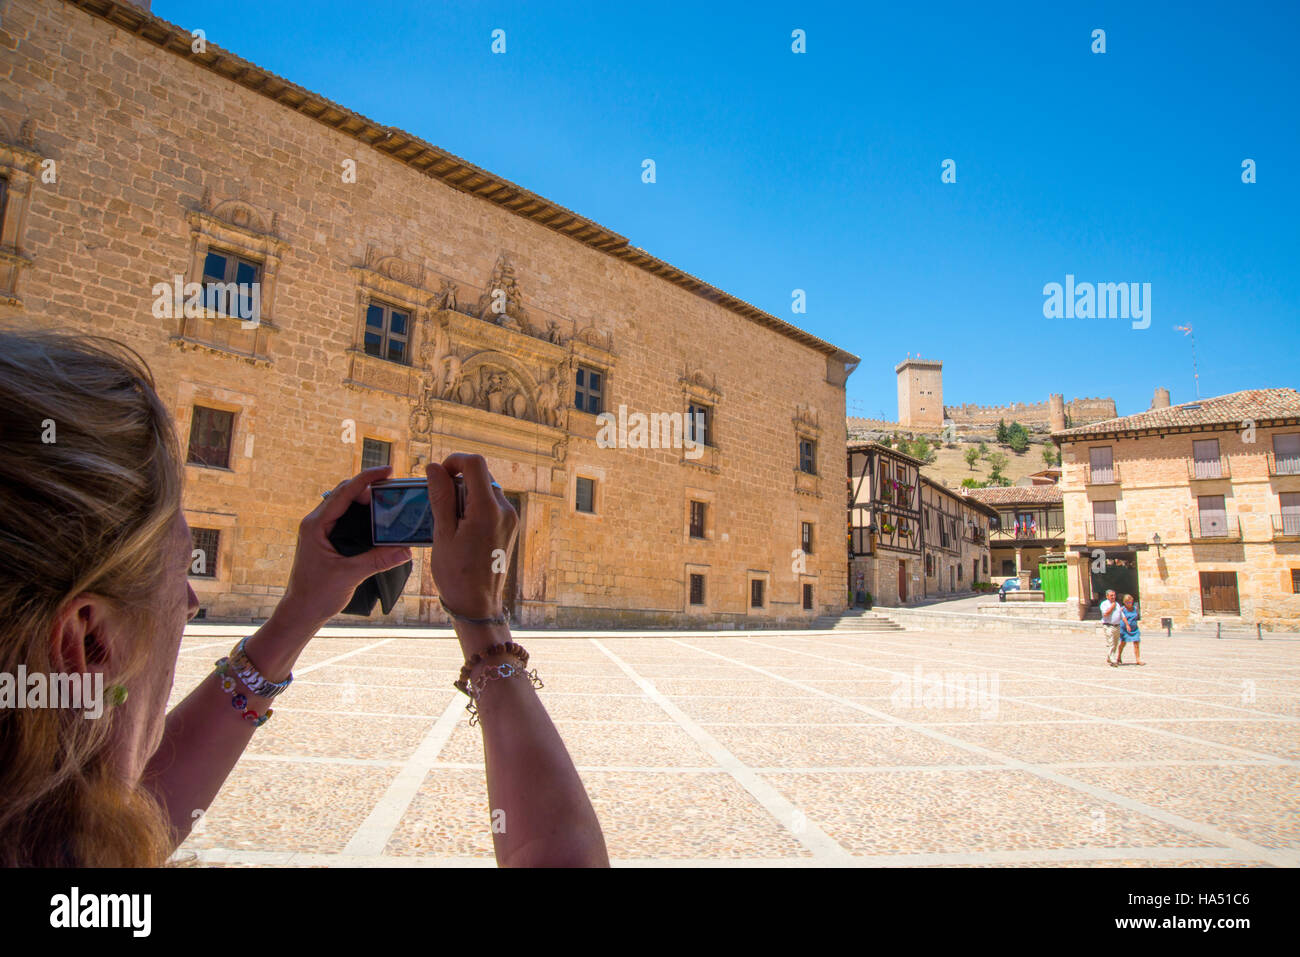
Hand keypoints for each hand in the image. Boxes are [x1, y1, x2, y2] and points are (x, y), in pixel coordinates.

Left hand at [275, 465, 412, 631]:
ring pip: (344, 503)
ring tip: (387, 497)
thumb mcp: (350, 575)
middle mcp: (315, 523)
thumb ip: (378, 560)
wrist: (301, 612)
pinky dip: (361, 512)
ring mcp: (319, 530)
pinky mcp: (325, 539)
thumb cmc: (316, 594)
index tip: (387, 470)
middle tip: (392, 485)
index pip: (344, 492)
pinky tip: (376, 517)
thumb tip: (405, 550)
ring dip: (364, 498)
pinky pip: (344, 517)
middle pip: (344, 493)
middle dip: (368, 485)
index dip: (367, 479)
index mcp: (316, 525)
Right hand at [425, 454, 517, 618]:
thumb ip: (441, 497)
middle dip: (458, 481)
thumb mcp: (442, 533)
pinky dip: (475, 507)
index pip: (475, 464)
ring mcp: (511, 519)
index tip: (438, 475)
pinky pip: (491, 505)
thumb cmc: (456, 573)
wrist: (477, 604)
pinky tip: (461, 529)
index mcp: (488, 510)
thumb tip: (435, 467)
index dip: (454, 461)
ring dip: (465, 495)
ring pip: (486, 490)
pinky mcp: (510, 527)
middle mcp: (505, 510)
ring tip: (449, 522)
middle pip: (481, 476)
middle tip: (439, 504)